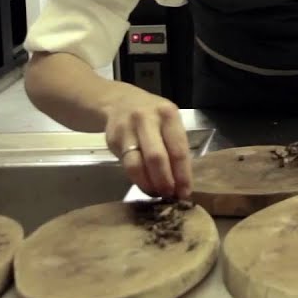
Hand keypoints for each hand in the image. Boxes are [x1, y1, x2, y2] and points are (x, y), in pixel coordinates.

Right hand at [100, 84, 191, 198]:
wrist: (119, 101)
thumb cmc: (152, 116)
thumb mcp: (168, 122)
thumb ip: (175, 146)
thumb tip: (182, 182)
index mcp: (168, 114)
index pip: (178, 149)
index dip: (182, 174)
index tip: (185, 192)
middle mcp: (147, 119)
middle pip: (156, 157)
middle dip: (165, 181)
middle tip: (170, 195)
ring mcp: (127, 128)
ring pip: (137, 164)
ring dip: (148, 184)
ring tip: (157, 193)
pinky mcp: (112, 139)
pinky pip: (126, 164)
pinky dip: (136, 179)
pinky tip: (144, 185)